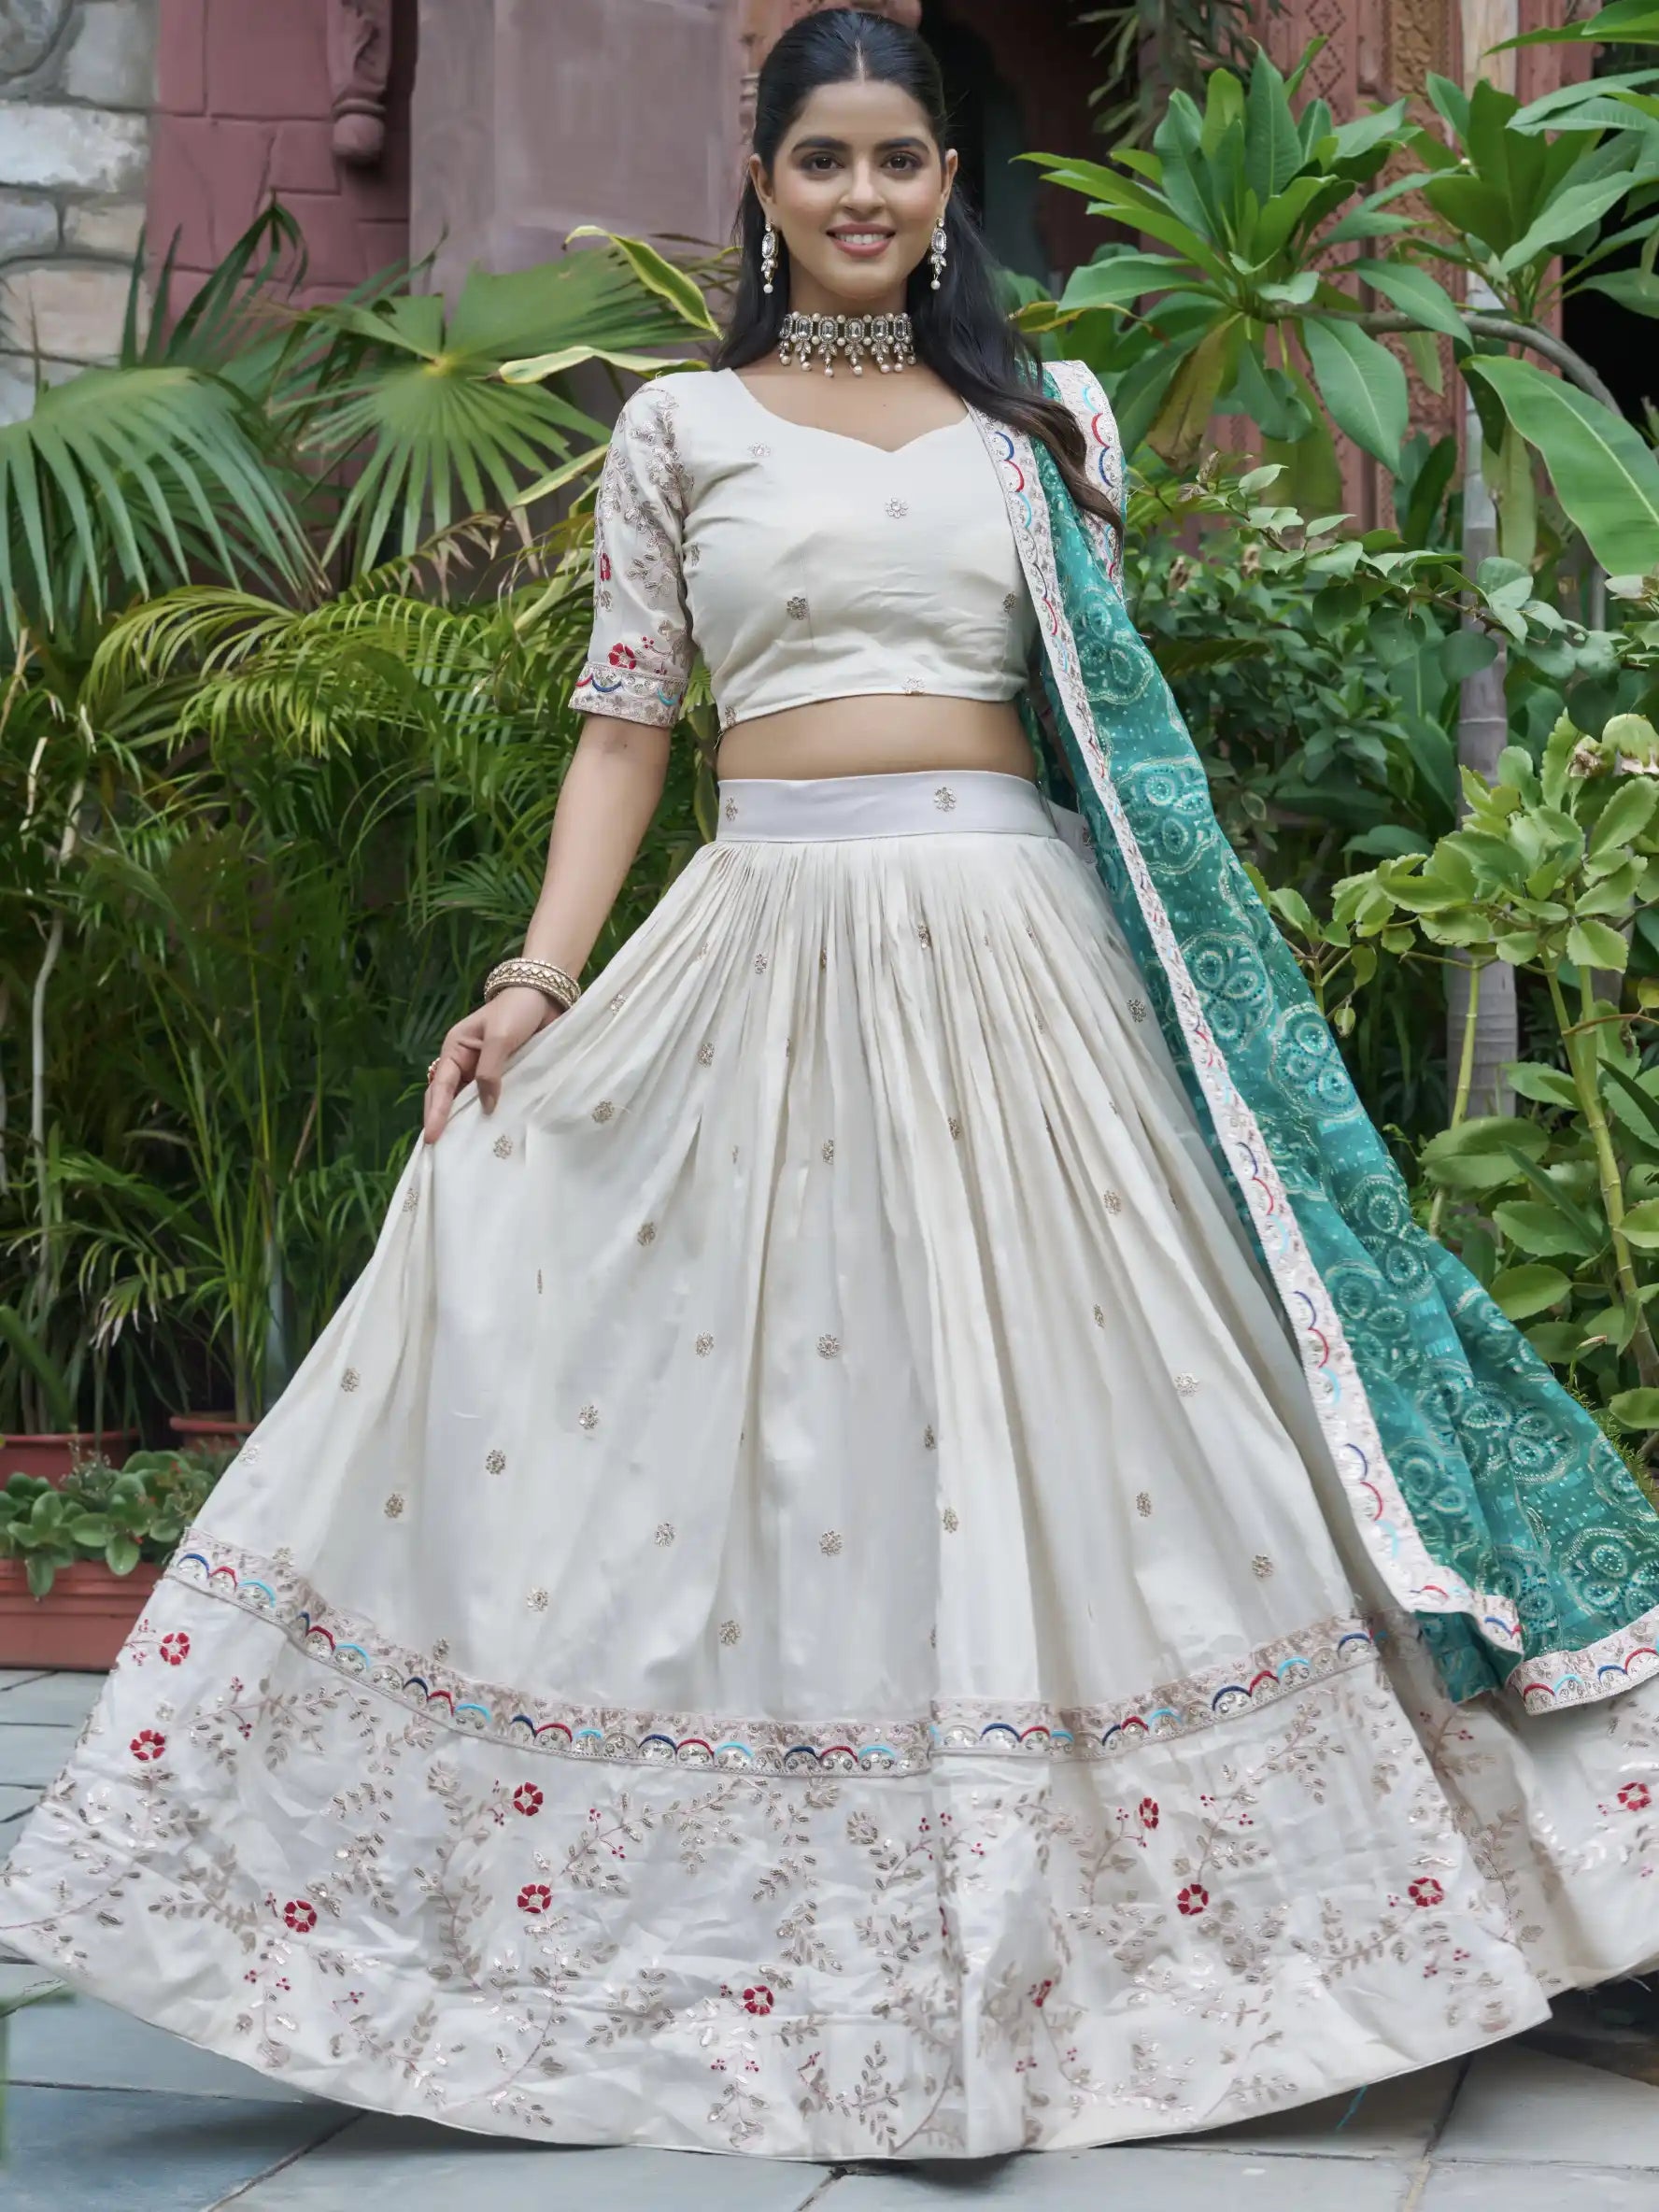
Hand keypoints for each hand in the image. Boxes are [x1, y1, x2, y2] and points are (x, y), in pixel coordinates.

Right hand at [423, 986, 563, 1143]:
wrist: (545, 997)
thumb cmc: (516, 1011)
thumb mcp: (500, 1037)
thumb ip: (490, 1071)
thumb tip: (487, 1107)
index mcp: (456, 1049)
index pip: (442, 1087)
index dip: (436, 1113)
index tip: (432, 1137)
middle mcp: (466, 1063)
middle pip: (450, 1098)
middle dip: (444, 1122)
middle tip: (441, 1152)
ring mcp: (484, 1072)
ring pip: (470, 1101)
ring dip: (468, 1122)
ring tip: (463, 1151)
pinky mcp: (505, 1077)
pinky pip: (493, 1099)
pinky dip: (491, 1115)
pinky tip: (493, 1134)